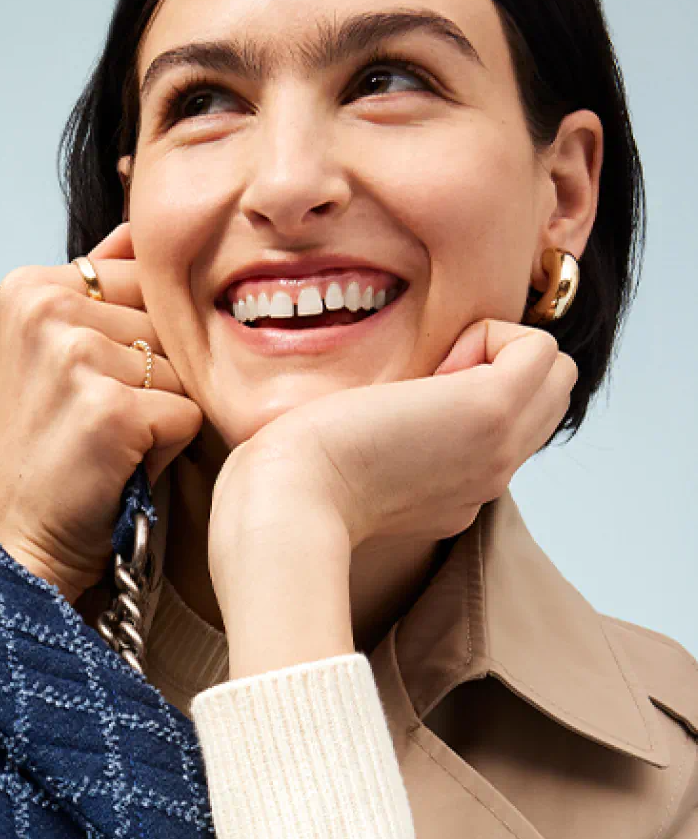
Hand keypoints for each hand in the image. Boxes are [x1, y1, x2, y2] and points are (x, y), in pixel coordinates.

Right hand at [0, 222, 202, 604]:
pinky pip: (187, 411)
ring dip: (161, 410)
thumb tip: (139, 225)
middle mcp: (44, 309)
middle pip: (164, 320)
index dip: (132, 340)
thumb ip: (98, 283)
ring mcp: (74, 356)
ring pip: (181, 365)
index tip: (84, 385)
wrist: (23, 539)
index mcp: (28, 286)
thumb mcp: (56, 350)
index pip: (140, 278)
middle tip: (96, 420)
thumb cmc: (50, 451)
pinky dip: (165, 448)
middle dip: (150, 374)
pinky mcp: (108, 408)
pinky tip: (118, 465)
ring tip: (109, 443)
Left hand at [211, 317, 577, 573]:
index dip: (466, 390)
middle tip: (422, 383)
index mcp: (455, 490)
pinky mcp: (493, 411)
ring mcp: (499, 448)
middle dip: (496, 365)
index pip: (503, 425)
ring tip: (430, 376)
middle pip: (546, 396)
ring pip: (555, 371)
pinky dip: (491, 334)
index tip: (401, 407)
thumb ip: (379, 439)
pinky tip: (433, 368)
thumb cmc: (284, 483)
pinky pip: (541, 347)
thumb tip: (393, 399)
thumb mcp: (343, 462)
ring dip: (497, 350)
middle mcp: (488, 475)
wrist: (283, 504)